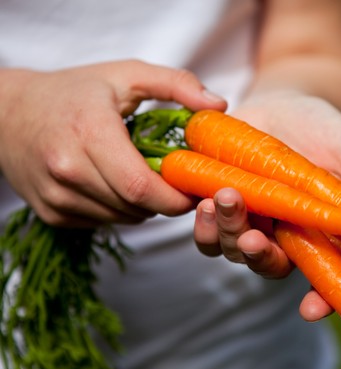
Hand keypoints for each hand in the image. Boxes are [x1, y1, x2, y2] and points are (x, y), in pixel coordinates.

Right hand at [0, 60, 226, 226]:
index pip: (141, 186)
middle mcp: (67, 169)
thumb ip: (177, 84)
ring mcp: (57, 196)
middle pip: (136, 206)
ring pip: (123, 218)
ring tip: (144, 176)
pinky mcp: (52, 213)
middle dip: (166, 200)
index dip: (176, 196)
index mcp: (89, 132)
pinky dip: (121, 208)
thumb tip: (219, 106)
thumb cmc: (74, 92)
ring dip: (145, 205)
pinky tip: (116, 183)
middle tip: (177, 182)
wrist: (8, 113)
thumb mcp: (126, 75)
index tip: (194, 186)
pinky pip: (104, 221)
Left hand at [193, 91, 340, 320]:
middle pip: (270, 265)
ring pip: (233, 248)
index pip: (324, 279)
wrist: (288, 99)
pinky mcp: (218, 199)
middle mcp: (283, 235)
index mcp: (320, 235)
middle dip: (260, 257)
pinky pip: (205, 225)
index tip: (312, 308)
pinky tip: (201, 200)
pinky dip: (200, 220)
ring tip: (221, 202)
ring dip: (225, 233)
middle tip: (254, 240)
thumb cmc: (328, 131)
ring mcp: (250, 219)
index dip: (320, 299)